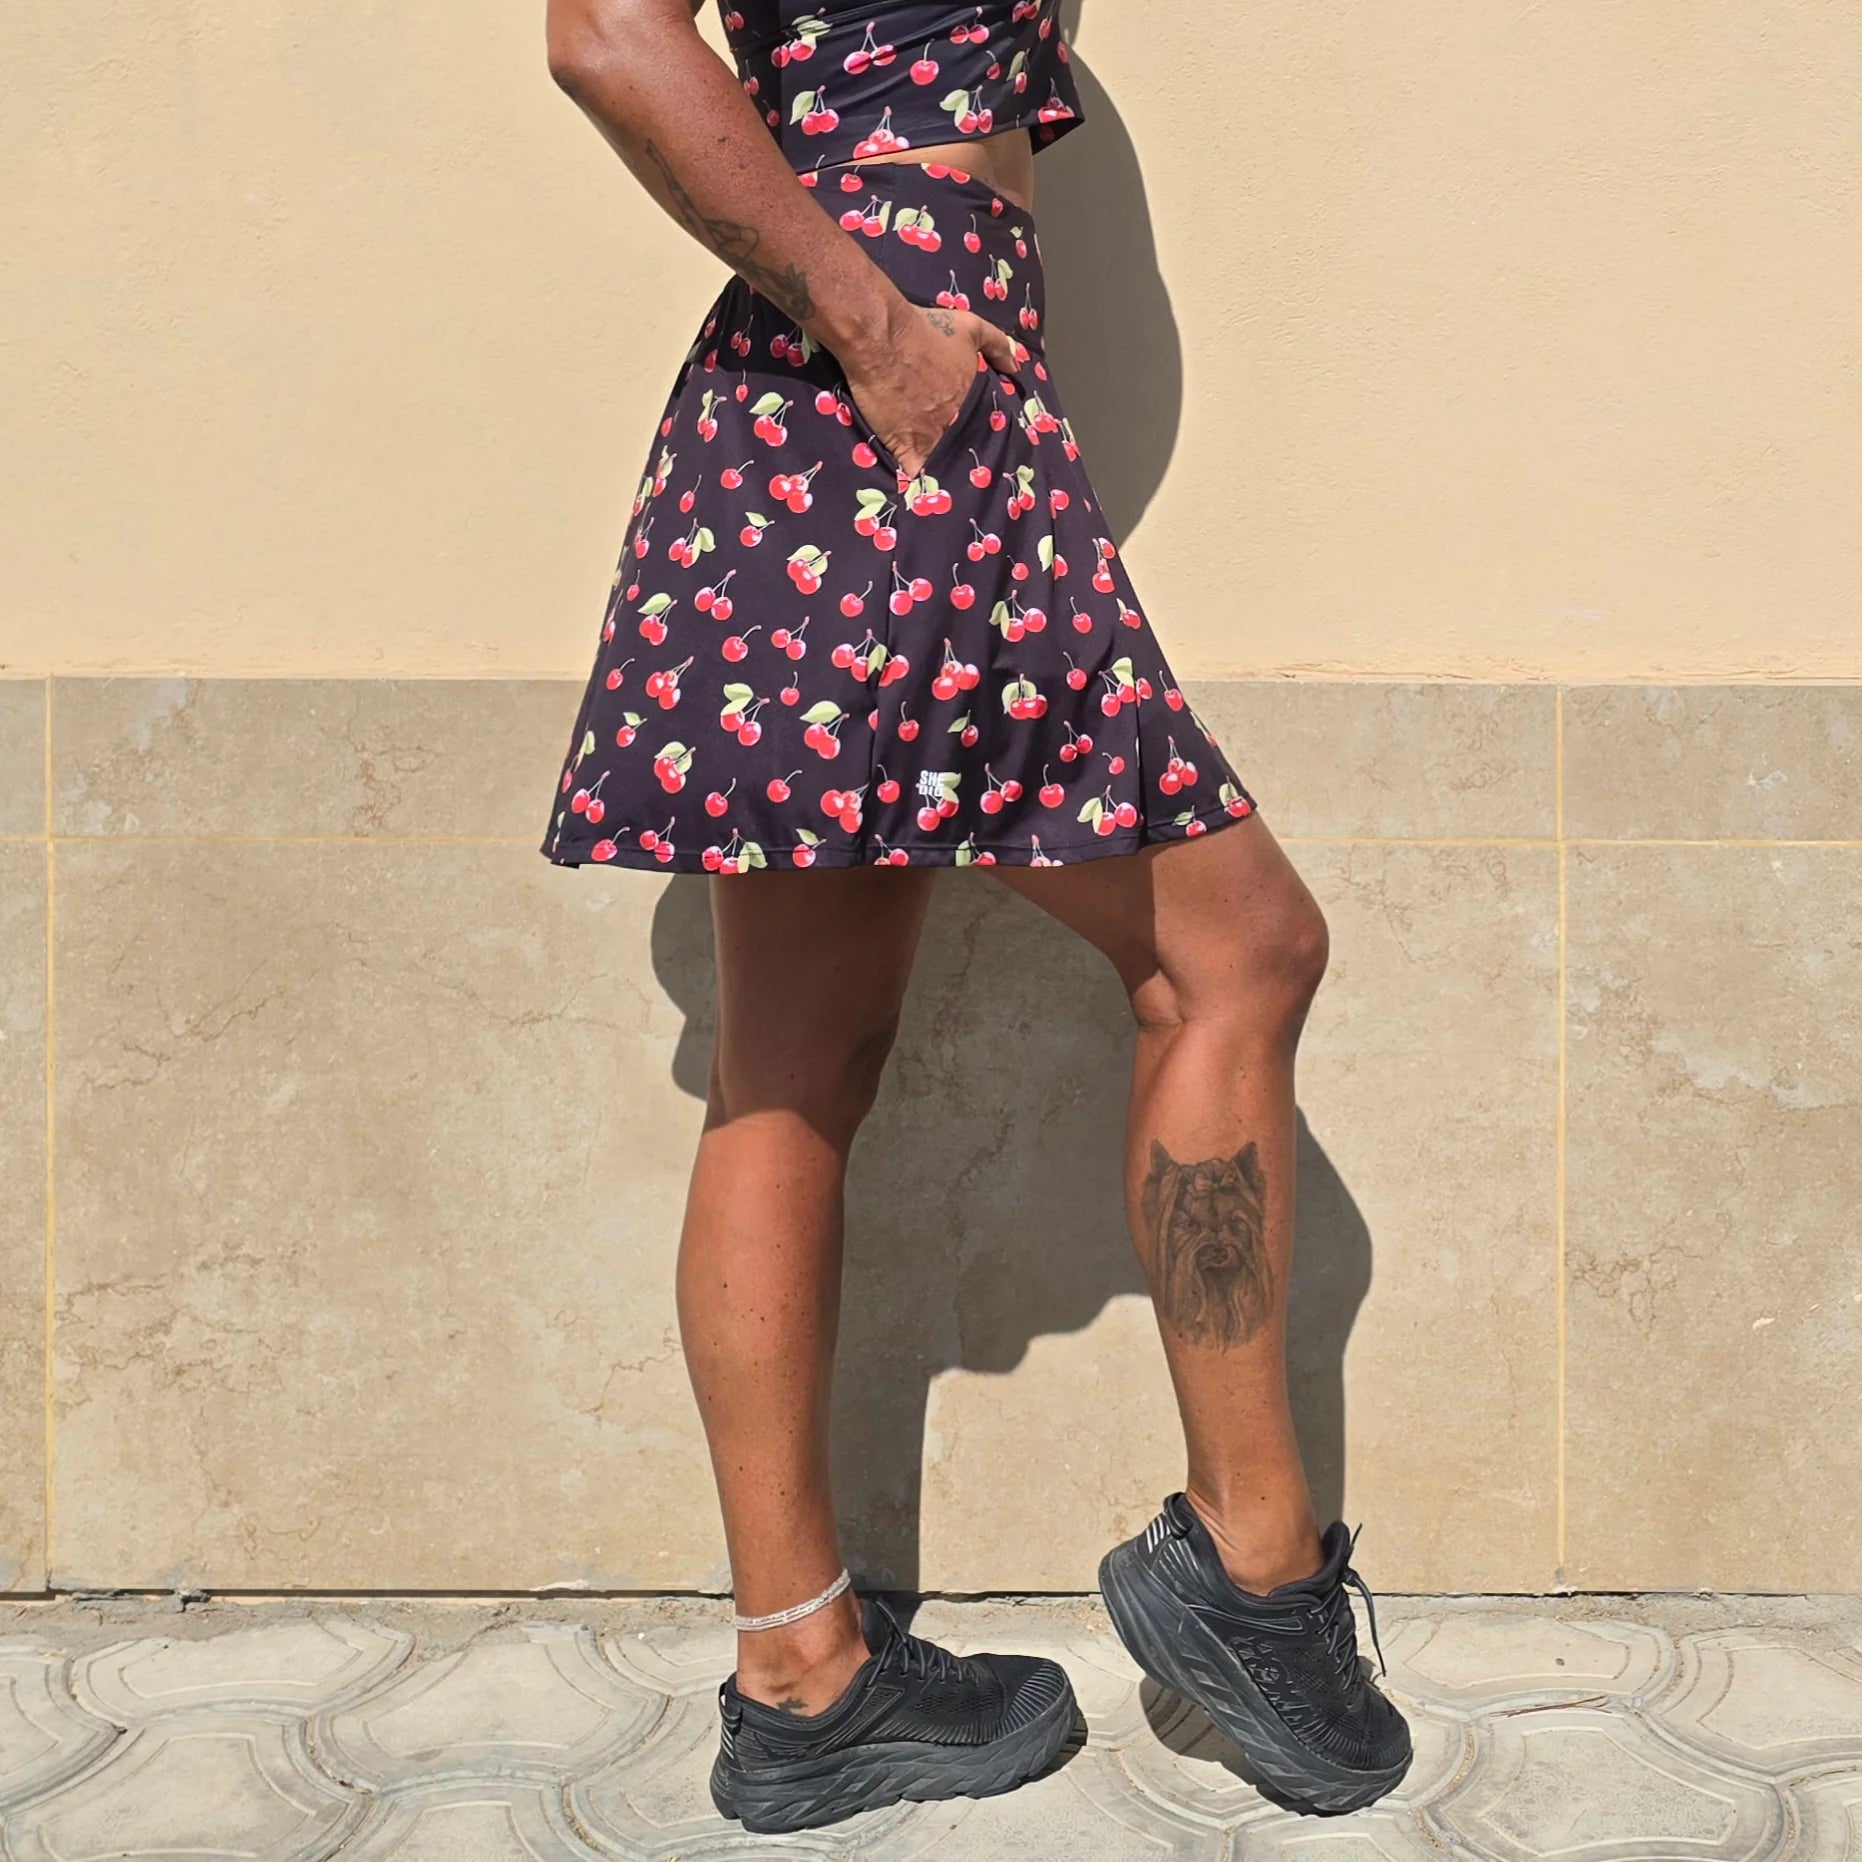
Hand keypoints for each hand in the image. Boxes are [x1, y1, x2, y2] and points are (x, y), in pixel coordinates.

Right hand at [841, 304, 1023, 478]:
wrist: (883, 338)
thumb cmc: (925, 330)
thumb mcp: (970, 327)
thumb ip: (997, 344)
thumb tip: (1016, 367)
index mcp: (969, 399)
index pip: (980, 422)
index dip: (977, 429)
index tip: (975, 434)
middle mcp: (953, 421)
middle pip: (961, 442)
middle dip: (961, 450)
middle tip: (958, 456)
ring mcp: (930, 436)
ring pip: (942, 460)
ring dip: (942, 467)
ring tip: (943, 478)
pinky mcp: (904, 446)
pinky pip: (915, 473)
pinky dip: (917, 480)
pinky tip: (920, 485)